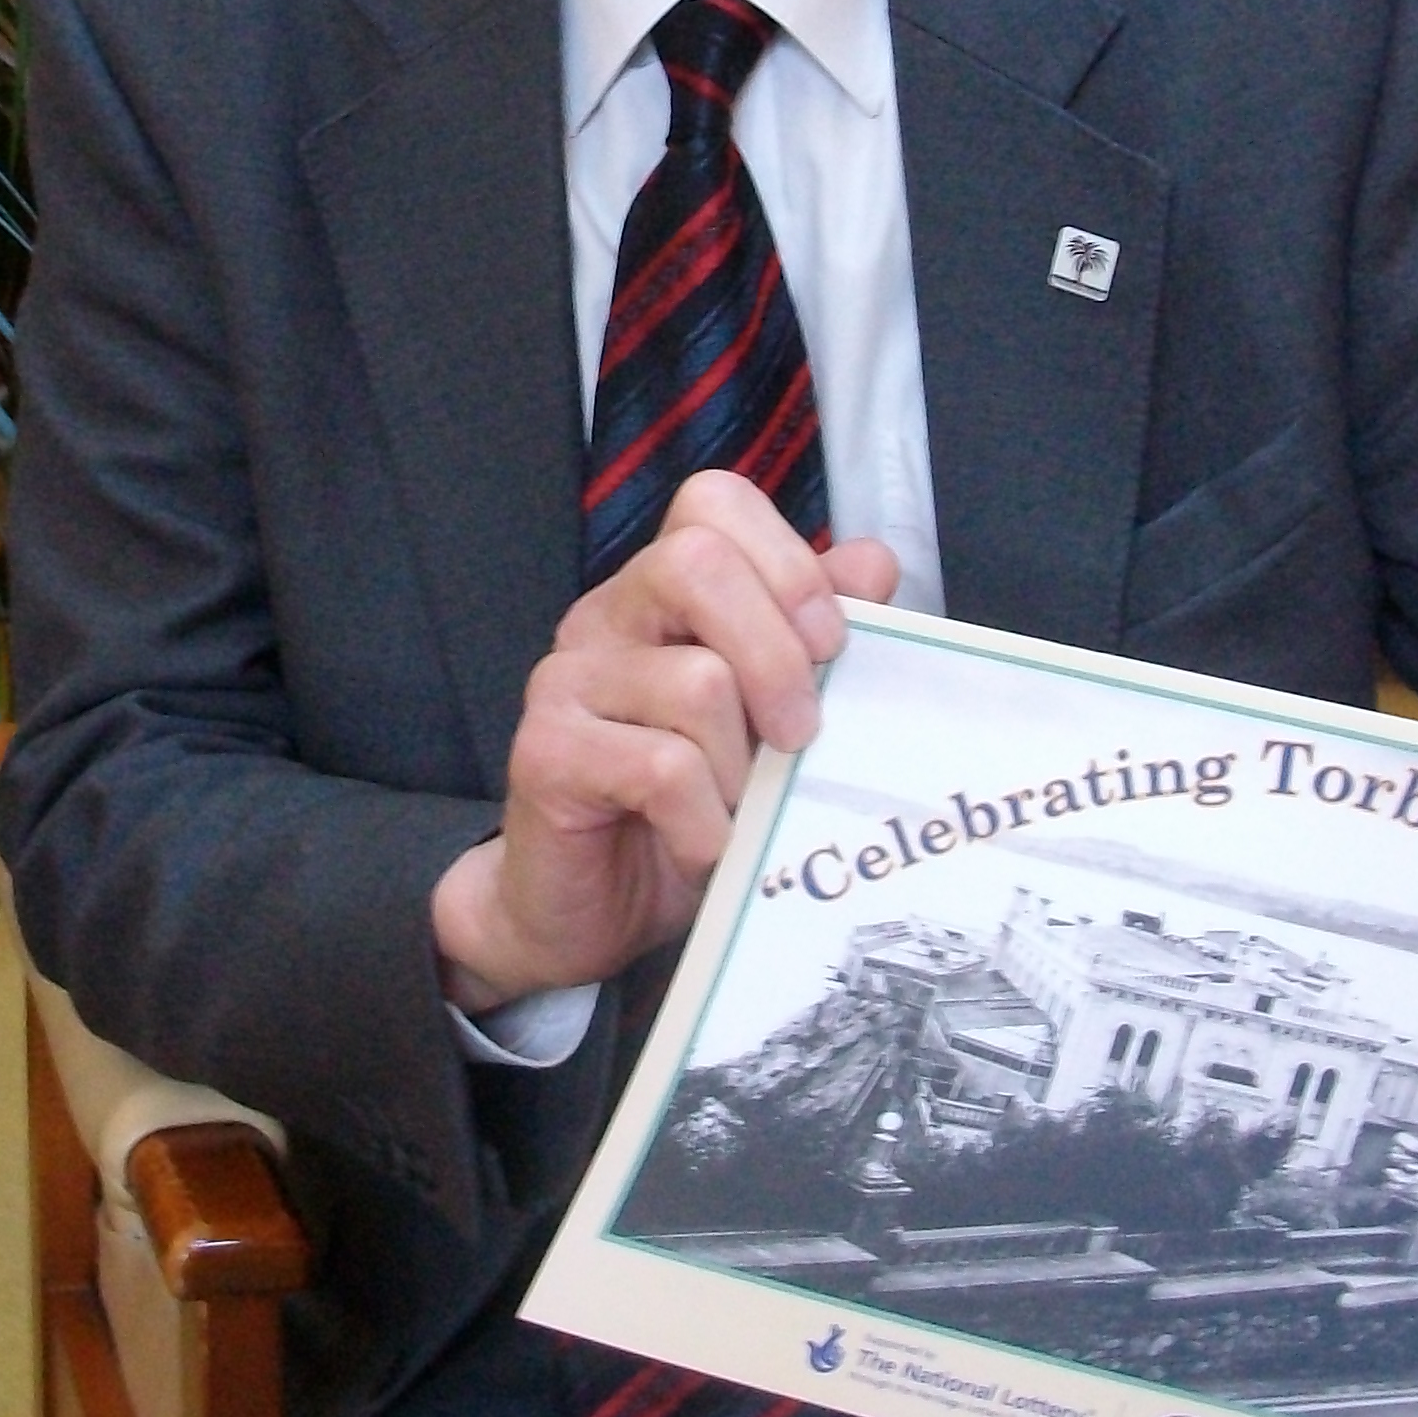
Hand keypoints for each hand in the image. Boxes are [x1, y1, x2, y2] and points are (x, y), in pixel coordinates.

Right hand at [431, 471, 896, 1013]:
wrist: (587, 913)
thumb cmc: (683, 811)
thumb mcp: (764, 722)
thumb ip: (811, 638)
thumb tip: (872, 563)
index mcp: (661, 593)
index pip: (713, 503)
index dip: (788, 560)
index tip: (831, 644)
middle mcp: (606, 617)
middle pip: (696, 561)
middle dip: (778, 653)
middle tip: (803, 733)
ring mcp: (567, 679)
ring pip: (696, 681)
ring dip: (746, 767)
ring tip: (744, 813)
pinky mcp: (545, 752)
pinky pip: (662, 769)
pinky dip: (707, 822)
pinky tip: (704, 848)